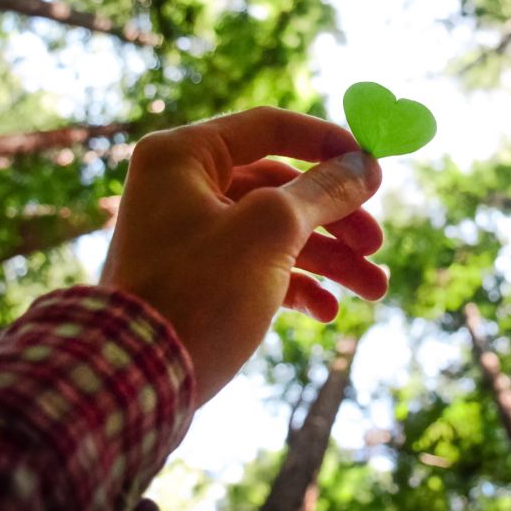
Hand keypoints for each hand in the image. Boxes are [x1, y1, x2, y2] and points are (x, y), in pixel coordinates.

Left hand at [100, 107, 386, 403]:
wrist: (134, 383)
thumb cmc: (197, 292)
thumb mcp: (270, 231)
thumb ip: (323, 191)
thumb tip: (365, 165)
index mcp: (183, 156)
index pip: (269, 127)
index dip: (328, 143)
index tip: (375, 166)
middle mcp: (180, 188)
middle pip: (280, 186)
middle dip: (336, 217)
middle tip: (376, 244)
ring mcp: (187, 237)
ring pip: (275, 232)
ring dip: (329, 259)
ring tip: (374, 289)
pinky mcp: (195, 282)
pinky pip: (257, 269)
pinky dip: (295, 286)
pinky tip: (327, 312)